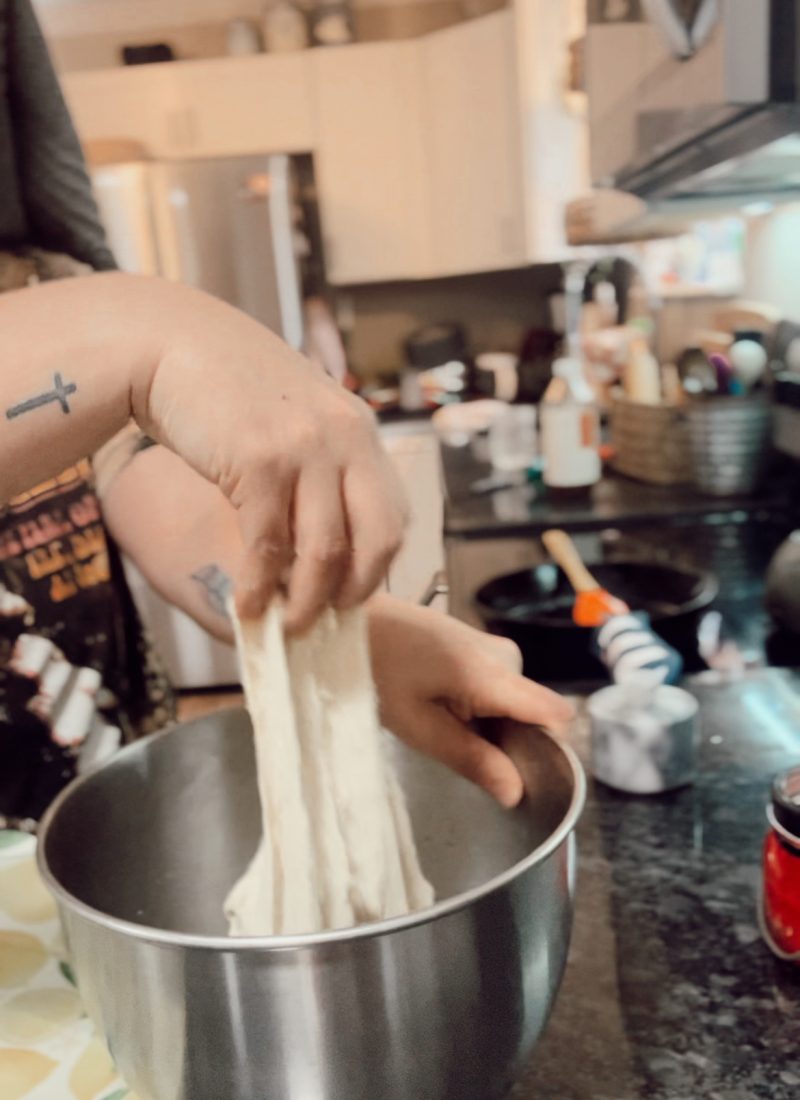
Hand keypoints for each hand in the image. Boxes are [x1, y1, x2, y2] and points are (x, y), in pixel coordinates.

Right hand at [132, 280, 406, 631]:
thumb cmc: (227, 387)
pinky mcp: (260, 463)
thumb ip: (319, 464)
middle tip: (328, 621)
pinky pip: (268, 545)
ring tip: (286, 625)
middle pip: (375, 540)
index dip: (377, 566)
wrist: (169, 344)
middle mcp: (345, 438)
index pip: (394, 514)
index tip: (354, 595)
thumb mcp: (296, 415)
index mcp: (359, 429)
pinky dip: (259, 586)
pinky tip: (248, 604)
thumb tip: (319, 544)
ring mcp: (305, 450)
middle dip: (353, 593)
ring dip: (305, 601)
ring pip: (323, 552)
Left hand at [367, 596, 573, 807]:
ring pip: (512, 702)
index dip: (545, 751)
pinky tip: (437, 702)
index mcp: (492, 673)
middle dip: (503, 740)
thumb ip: (470, 758)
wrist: (348, 620)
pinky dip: (475, 703)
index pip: (553, 714)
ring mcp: (493, 645)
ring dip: (485, 722)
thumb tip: (516, 792)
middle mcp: (506, 654)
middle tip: (452, 744)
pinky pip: (496, 686)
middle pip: (531, 714)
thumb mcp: (417, 727)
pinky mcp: (479, 643)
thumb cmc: (376, 670)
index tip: (517, 775)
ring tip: (438, 721)